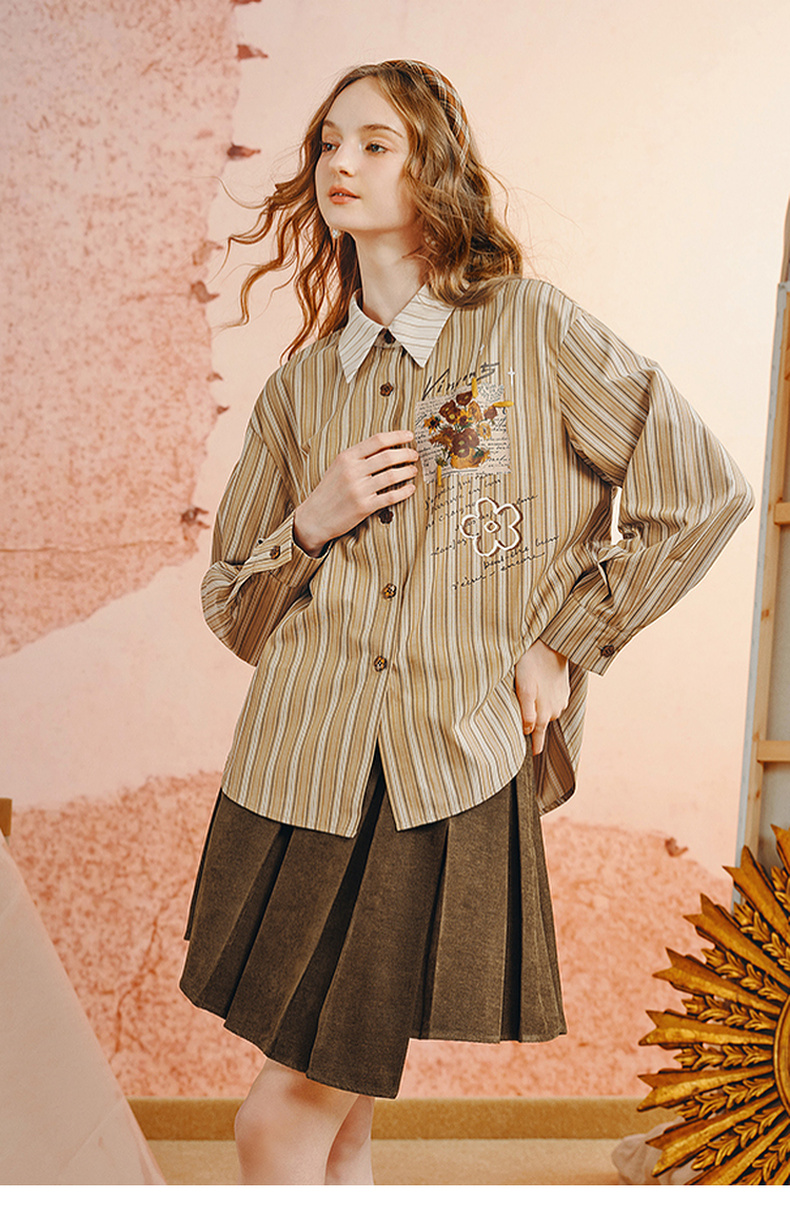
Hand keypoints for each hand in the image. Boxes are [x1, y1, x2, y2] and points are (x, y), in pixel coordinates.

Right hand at [294, 431, 418, 555]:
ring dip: (407, 471)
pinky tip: (410, 489)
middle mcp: (352, 471)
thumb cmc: (329, 491)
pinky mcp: (364, 507)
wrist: (314, 517)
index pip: (377, 440)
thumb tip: (386, 446)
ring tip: (413, 470)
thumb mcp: (338, 467)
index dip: (397, 436)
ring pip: (392, 476)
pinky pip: (390, 497)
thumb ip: (359, 456)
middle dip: (406, 454)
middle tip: (414, 455)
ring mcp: (358, 489)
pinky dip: (404, 492)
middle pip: (388, 456)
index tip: (410, 436)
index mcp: (346, 457)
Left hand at [515, 639, 569, 755]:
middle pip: (541, 723)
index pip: (538, 735)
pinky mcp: (564, 690)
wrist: (551, 646)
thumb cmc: (530, 666)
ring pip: (547, 711)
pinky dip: (546, 699)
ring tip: (530, 698)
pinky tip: (540, 689)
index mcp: (543, 712)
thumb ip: (526, 713)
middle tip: (521, 716)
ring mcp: (561, 700)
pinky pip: (553, 701)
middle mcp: (555, 710)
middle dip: (533, 723)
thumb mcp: (523, 689)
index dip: (535, 745)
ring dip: (540, 708)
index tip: (534, 754)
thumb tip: (526, 732)